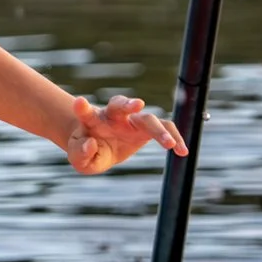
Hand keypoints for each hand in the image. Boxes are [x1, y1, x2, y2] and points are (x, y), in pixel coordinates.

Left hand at [66, 94, 186, 174]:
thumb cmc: (86, 151)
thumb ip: (80, 153)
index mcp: (92, 120)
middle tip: (138, 104)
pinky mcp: (146, 128)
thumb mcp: (78, 158)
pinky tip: (183, 152)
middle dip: (127, 104)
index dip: (82, 108)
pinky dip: (175, 137)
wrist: (97, 147)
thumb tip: (91, 144)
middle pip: (119, 105)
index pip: (86, 112)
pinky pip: (165, 129)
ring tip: (170, 144)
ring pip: (147, 118)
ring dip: (159, 129)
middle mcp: (113, 116)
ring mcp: (131, 121)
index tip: (80, 103)